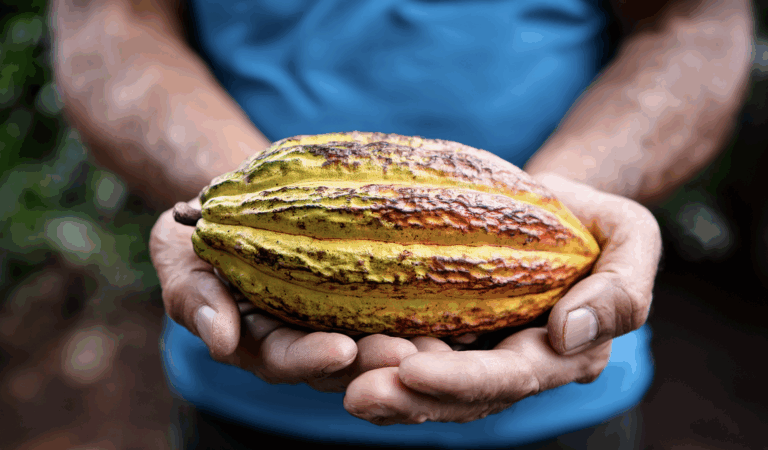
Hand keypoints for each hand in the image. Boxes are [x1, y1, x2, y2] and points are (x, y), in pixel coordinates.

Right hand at [149, 199, 423, 391]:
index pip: (286, 359)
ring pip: (382, 335)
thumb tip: (219, 339)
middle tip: (407, 351)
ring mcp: (344, 314)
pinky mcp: (371, 289)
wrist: (243, 198)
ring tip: (448, 337)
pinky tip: (464, 291)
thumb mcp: (181, 258)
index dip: (311, 358)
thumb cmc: (204, 233)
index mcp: (264, 343)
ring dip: (414, 341)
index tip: (339, 348)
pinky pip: (400, 297)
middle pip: (346, 360)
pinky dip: (430, 298)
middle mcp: (309, 337)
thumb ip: (195, 298)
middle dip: (375, 359)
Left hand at [343, 173, 661, 423]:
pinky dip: (367, 355)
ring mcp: (469, 352)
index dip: (461, 382)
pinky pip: (401, 352)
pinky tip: (331, 345)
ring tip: (334, 369)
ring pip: (419, 385)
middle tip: (356, 391)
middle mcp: (508, 367)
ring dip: (377, 383)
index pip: (509, 380)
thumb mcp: (631, 239)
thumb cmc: (593, 219)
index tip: (413, 369)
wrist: (553, 206)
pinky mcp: (439, 331)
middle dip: (406, 399)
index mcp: (557, 357)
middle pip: (453, 398)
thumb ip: (620, 291)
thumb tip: (567, 334)